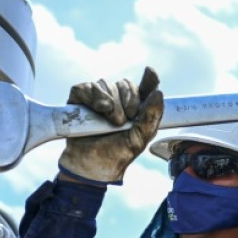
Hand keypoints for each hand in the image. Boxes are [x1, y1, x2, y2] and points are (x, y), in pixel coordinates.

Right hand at [58, 67, 163, 183]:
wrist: (94, 165)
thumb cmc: (118, 152)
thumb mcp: (141, 137)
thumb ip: (152, 115)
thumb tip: (158, 92)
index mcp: (135, 106)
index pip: (144, 86)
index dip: (149, 79)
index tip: (149, 72)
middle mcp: (117, 99)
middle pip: (125, 84)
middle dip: (128, 101)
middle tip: (124, 121)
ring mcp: (97, 98)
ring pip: (106, 84)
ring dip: (112, 103)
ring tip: (111, 123)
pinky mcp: (79, 99)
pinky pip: (86, 87)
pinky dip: (93, 96)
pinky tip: (99, 109)